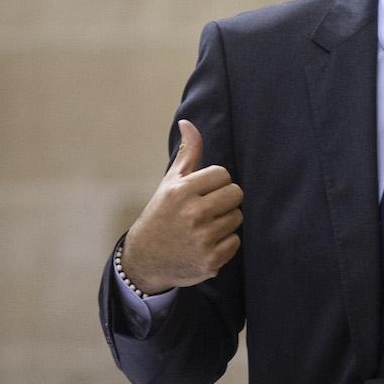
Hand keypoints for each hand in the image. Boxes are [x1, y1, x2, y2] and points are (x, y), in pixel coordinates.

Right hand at [121, 119, 243, 292]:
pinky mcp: (210, 261)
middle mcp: (193, 214)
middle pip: (236, 194)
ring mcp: (203, 239)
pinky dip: (225, 243)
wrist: (145, 259)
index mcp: (183, 191)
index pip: (223, 174)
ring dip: (225, 221)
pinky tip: (207, 243)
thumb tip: (188, 122)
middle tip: (208, 208)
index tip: (202, 192)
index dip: (215, 183)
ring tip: (205, 226)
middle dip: (225, 199)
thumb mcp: (170, 182)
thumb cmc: (162, 214)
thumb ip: (187, 153)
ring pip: (237, 218)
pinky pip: (235, 242)